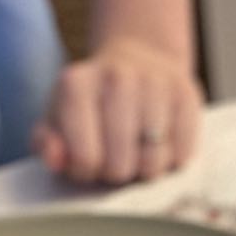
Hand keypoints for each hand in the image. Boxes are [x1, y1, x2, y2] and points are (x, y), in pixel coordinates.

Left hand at [32, 39, 201, 186]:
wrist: (139, 62)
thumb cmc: (96, 106)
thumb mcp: (61, 121)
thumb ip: (48, 144)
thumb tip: (55, 159)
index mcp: (76, 84)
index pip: (84, 158)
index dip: (88, 171)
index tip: (90, 161)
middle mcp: (116, 77)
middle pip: (120, 165)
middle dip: (118, 172)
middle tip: (117, 158)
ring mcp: (154, 83)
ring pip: (153, 162)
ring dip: (147, 168)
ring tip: (139, 151)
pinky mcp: (186, 94)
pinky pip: (182, 154)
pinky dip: (173, 159)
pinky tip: (163, 142)